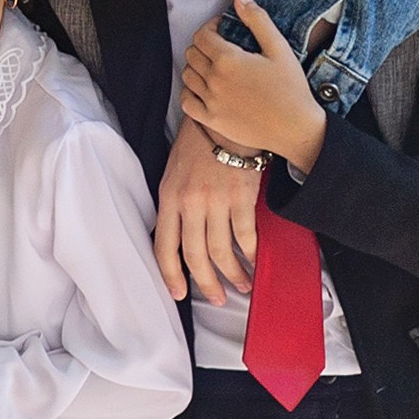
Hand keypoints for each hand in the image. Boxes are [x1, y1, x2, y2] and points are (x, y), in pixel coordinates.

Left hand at [154, 134, 260, 304]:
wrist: (223, 120)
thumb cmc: (197, 146)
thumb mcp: (172, 175)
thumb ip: (173, 207)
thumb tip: (178, 240)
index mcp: (169, 198)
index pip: (164, 248)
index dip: (171, 276)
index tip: (179, 293)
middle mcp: (191, 203)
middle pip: (196, 256)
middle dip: (206, 284)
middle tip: (216, 298)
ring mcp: (217, 201)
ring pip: (223, 251)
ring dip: (233, 274)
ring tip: (240, 285)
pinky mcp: (242, 197)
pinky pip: (246, 235)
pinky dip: (251, 252)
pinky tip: (254, 260)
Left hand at [180, 0, 327, 175]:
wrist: (296, 129)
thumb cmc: (291, 88)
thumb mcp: (279, 49)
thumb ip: (258, 20)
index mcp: (228, 60)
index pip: (202, 35)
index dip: (210, 27)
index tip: (223, 29)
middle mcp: (214, 80)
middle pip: (192, 53)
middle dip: (203, 45)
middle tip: (220, 46)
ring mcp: (211, 102)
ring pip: (188, 75)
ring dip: (196, 67)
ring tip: (214, 66)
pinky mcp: (211, 120)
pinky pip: (187, 102)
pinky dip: (190, 92)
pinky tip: (204, 89)